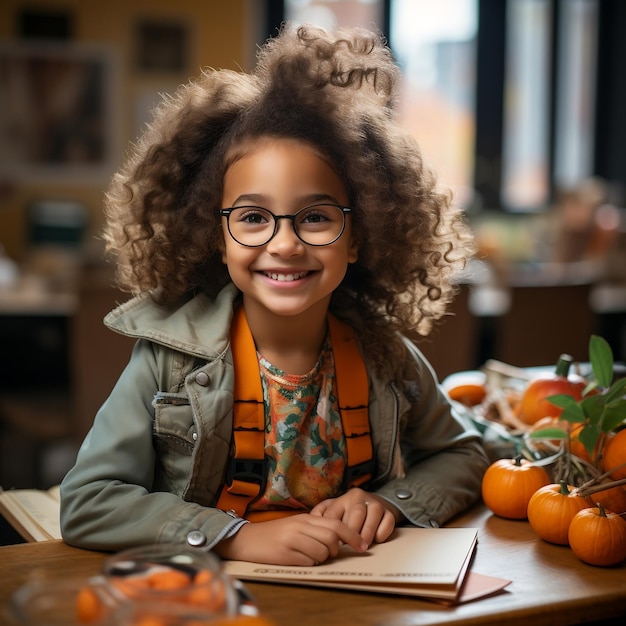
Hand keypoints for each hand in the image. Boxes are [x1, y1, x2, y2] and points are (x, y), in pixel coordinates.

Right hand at [214, 513, 367, 565]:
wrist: (246, 540)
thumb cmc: (273, 535)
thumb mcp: (295, 525)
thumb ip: (315, 529)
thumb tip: (339, 539)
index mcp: (305, 518)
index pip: (336, 523)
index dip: (352, 535)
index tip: (362, 546)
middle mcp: (300, 526)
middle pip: (332, 537)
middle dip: (337, 549)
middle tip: (331, 554)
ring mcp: (292, 540)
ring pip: (322, 551)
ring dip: (322, 558)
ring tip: (311, 556)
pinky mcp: (285, 554)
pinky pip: (308, 562)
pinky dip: (309, 564)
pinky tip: (300, 560)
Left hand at [309, 488, 400, 546]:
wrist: (377, 503)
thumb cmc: (351, 511)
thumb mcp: (334, 509)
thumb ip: (321, 514)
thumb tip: (310, 522)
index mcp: (343, 498)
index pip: (335, 514)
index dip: (332, 531)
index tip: (332, 544)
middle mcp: (359, 498)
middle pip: (356, 513)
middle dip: (352, 533)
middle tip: (348, 547)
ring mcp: (376, 504)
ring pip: (372, 515)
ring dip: (367, 533)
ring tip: (362, 546)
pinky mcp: (389, 512)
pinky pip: (388, 521)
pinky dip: (382, 533)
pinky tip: (376, 540)